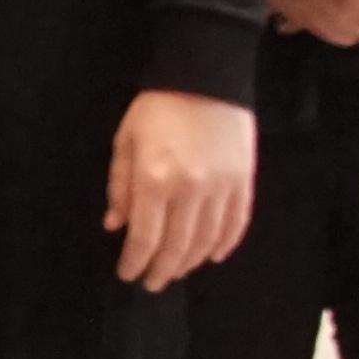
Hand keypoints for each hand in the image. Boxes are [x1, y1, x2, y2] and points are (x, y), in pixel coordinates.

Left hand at [106, 87, 258, 291]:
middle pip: (176, 246)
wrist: (207, 75)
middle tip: (152, 283)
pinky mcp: (243, 181)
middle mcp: (189, 190)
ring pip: (206, 241)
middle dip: (161, 270)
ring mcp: (221, 187)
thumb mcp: (126, 141)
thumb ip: (120, 186)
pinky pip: (236, 224)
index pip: (144, 237)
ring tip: (176, 270)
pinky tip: (212, 255)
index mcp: (154, 179)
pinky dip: (224, 245)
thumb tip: (115, 225)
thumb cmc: (158, 107)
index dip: (135, 262)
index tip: (128, 274)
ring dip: (190, 262)